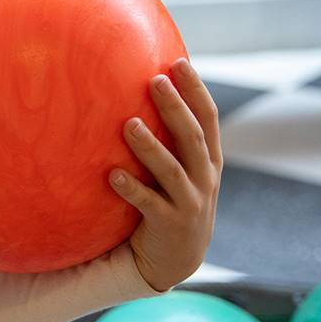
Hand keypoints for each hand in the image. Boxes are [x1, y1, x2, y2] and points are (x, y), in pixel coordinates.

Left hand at [110, 57, 222, 291]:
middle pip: (192, 137)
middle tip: (154, 80)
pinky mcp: (170, 224)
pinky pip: (148, 204)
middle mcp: (205, 178)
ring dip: (150, 146)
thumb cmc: (173, 200)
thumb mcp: (182, 168)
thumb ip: (171, 137)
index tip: (179, 62)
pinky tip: (111, 175)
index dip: (196, 90)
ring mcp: (190, 202)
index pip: (208, 118)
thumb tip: (145, 89)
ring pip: (172, 169)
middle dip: (174, 107)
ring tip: (128, 124)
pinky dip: (131, 188)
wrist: (177, 259)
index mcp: (208, 159)